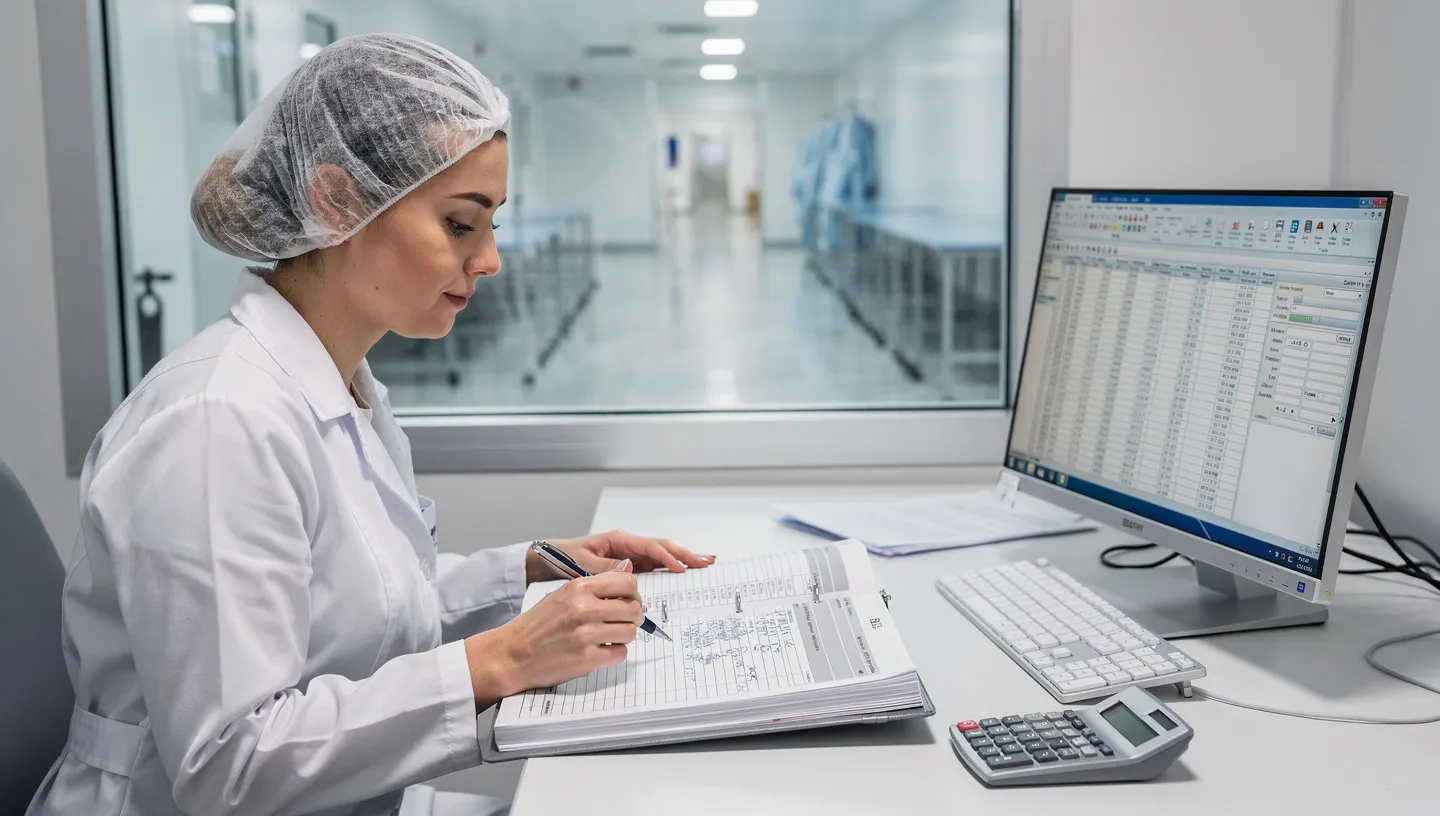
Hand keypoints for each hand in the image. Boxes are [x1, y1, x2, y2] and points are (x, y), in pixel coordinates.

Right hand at [465, 561, 642, 707]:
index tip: (628, 599)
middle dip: (633, 615)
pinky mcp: (587, 659)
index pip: (626, 582)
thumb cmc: (536, 625)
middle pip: (633, 608)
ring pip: (630, 632)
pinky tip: (602, 650)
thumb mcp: (563, 594)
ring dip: (624, 635)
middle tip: (625, 620)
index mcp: (578, 588)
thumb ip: (596, 585)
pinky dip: (615, 652)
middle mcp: (583, 609)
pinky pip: (620, 653)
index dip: (632, 592)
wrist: (512, 654)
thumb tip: (627, 572)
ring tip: (609, 636)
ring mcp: (586, 635)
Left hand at [526, 529, 714, 583]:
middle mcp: (627, 546)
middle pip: (662, 548)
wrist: (548, 560)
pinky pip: (653, 566)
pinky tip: (684, 572)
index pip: (650, 547)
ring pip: (661, 556)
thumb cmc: (563, 558)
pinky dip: (670, 568)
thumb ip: (605, 567)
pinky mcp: (628, 566)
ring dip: (682, 559)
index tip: (682, 567)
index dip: (668, 556)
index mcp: (618, 540)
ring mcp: (630, 555)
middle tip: (705, 562)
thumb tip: (629, 568)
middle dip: (684, 554)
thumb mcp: (581, 564)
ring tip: (703, 563)